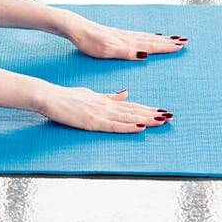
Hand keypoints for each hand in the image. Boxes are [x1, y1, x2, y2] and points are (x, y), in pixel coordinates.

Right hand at [38, 87, 171, 132]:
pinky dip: (129, 127)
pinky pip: (114, 126)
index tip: (163, 111)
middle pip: (134, 111)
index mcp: (106, 101)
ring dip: (147, 120)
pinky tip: (141, 128)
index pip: (131, 106)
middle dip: (153, 114)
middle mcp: (106, 106)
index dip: (148, 109)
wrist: (50, 96)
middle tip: (171, 117)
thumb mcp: (90, 94)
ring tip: (162, 121)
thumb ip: (108, 96)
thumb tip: (125, 93)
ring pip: (128, 118)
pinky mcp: (92, 121)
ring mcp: (100, 114)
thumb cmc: (67, 97)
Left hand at [66, 19, 187, 60]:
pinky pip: (137, 35)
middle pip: (151, 40)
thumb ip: (126, 53)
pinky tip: (148, 36)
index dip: (166, 47)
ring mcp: (121, 35)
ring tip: (172, 38)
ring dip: (159, 38)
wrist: (76, 29)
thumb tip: (146, 55)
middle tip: (184, 41)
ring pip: (145, 37)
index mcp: (127, 43)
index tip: (181, 46)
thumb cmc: (89, 42)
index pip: (151, 45)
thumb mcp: (107, 50)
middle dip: (168, 42)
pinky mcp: (115, 34)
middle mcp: (127, 37)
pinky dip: (147, 36)